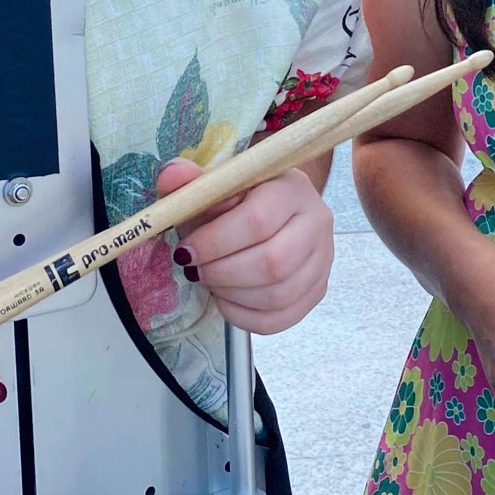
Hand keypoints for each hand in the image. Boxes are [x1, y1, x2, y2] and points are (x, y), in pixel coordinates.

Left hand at [156, 160, 333, 333]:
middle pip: (274, 262)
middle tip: (196, 270)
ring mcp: (322, 259)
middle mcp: (316, 221)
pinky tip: (226, 299)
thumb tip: (172, 176)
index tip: (186, 251)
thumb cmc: (240, 196)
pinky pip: (281, 318)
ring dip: (232, 295)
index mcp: (292, 187)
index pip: (259, 220)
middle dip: (223, 273)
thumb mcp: (214, 182)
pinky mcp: (317, 289)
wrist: (275, 209)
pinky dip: (244, 316)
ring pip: (278, 294)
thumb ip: (190, 180)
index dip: (216, 241)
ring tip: (210, 281)